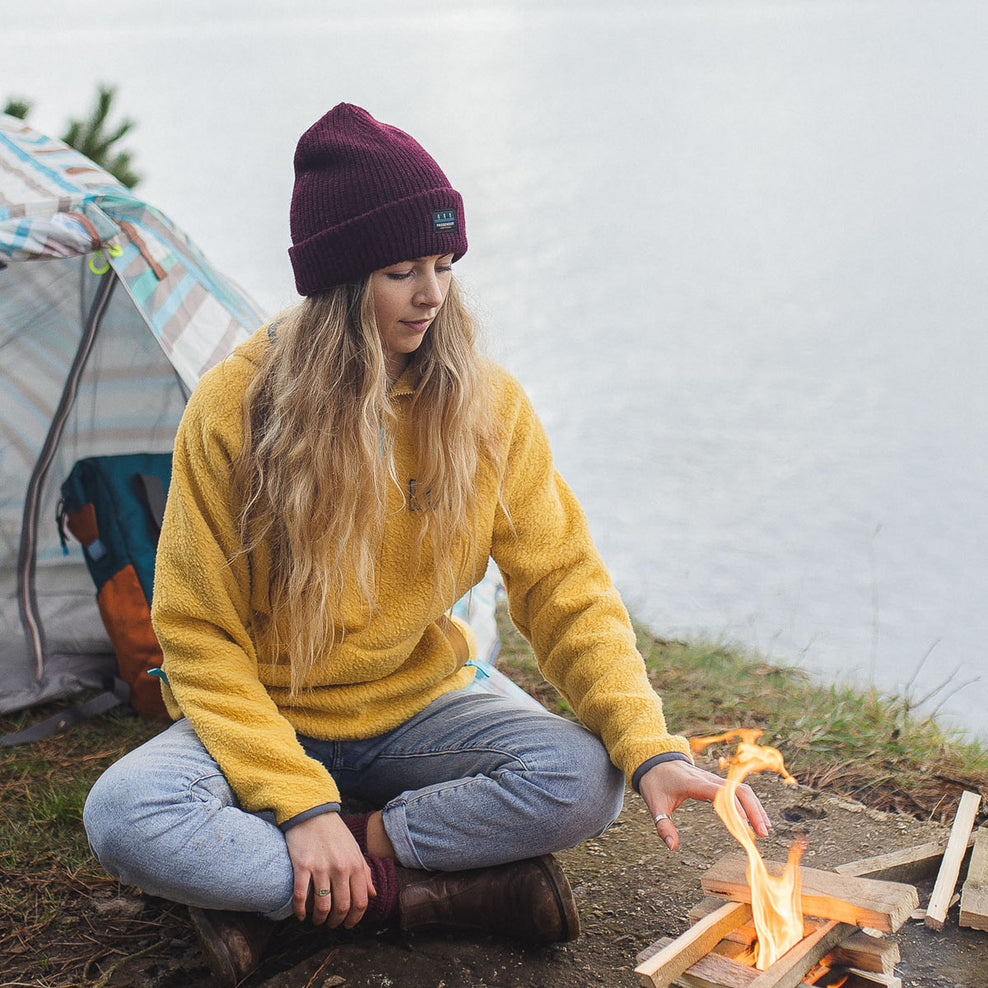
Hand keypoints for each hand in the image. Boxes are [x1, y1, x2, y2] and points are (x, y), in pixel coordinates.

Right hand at [283, 812, 375, 927]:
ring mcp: (321, 867)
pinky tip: (300, 915)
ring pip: (322, 906)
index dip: (355, 918)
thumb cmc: (335, 832)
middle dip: (336, 921)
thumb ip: (364, 872)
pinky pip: (301, 896)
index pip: (360, 901)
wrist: (313, 812)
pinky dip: (300, 910)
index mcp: (356, 864)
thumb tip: (372, 894)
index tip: (348, 925)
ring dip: (319, 919)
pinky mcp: (302, 866)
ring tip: (317, 920)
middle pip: (342, 907)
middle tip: (331, 924)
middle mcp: (340, 868)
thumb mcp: (354, 849)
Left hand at [638, 759, 770, 850]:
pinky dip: (749, 803)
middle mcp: (708, 779)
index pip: (720, 793)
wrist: (655, 760)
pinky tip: (755, 820)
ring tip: (765, 829)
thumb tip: (672, 847)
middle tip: (763, 833)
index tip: (746, 825)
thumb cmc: (655, 783)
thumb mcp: (654, 805)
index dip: (735, 807)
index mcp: (694, 783)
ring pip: (742, 789)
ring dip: (755, 807)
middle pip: (738, 790)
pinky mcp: (716, 783)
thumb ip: (663, 826)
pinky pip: (737, 790)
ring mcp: (714, 779)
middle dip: (753, 810)